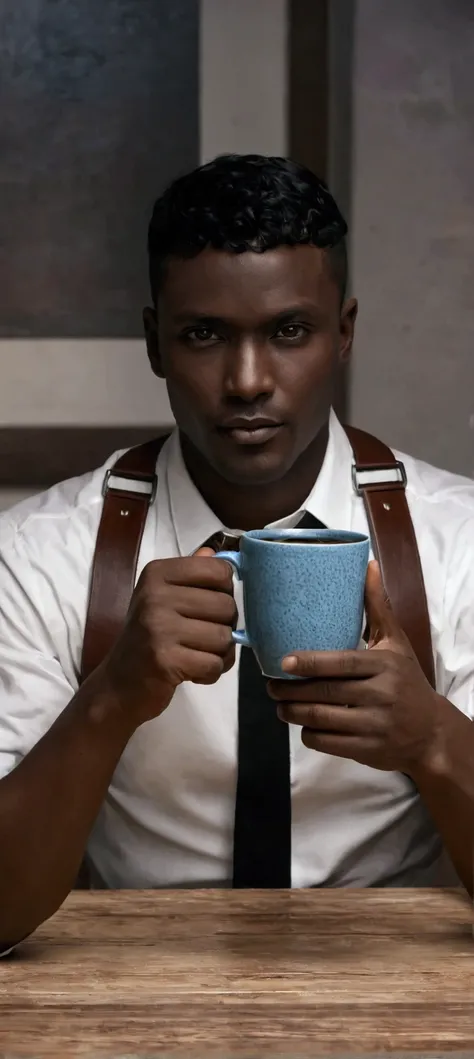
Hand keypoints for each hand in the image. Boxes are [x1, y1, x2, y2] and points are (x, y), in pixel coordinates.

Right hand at [100, 548, 236, 727]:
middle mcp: (155, 596)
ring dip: (219, 654)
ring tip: (197, 656)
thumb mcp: (163, 599)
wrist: (117, 685)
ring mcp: (158, 628)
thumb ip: (190, 576)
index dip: (225, 591)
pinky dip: (211, 673)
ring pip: (224, 638)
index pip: (219, 570)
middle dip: (224, 627)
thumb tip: (213, 552)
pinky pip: (214, 664)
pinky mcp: (165, 661)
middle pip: (227, 605)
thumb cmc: (147, 639)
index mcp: (157, 574)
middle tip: (202, 638)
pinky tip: (193, 672)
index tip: (208, 606)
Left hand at [268, 561, 444, 776]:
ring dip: (292, 713)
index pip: (341, 663)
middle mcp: (380, 695)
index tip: (282, 662)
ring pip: (320, 719)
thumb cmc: (406, 681)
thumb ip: (377, 607)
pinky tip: (304, 724)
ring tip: (281, 705)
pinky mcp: (367, 750)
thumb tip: (368, 564)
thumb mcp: (395, 644)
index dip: (309, 663)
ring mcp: (374, 725)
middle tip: (271, 686)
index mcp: (384, 665)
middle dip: (290, 691)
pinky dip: (308, 733)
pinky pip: (325, 742)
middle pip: (324, 692)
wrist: (430, 733)